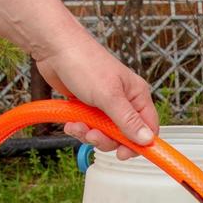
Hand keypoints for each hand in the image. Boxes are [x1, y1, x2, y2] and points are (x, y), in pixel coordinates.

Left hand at [36, 31, 158, 159]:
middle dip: (107, 140)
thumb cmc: (85, 62)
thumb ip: (128, 121)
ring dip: (89, 134)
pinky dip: (79, 128)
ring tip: (78, 126)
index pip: (148, 128)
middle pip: (124, 135)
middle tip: (93, 135)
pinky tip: (71, 122)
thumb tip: (147, 140)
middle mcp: (124, 101)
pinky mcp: (88, 106)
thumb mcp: (109, 96)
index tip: (123, 154)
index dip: (138, 144)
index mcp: (137, 95)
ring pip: (104, 134)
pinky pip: (89, 127)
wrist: (54, 48)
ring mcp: (105, 105)